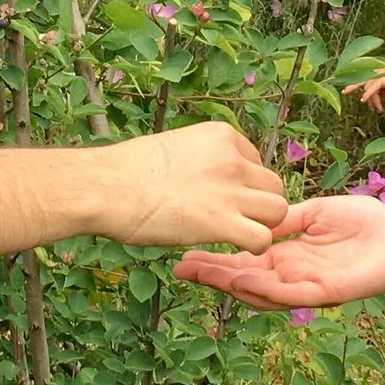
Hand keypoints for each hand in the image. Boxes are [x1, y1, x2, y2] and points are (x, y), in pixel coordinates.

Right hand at [88, 121, 289, 253]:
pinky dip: (254, 246)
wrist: (107, 186)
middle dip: (259, 204)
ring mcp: (231, 189)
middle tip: (235, 218)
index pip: (256, 161)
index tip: (223, 196)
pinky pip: (263, 238)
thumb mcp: (171, 148)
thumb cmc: (125, 172)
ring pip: (277, 210)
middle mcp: (232, 158)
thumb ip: (199, 159)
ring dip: (262, 225)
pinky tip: (234, 248)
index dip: (244, 183)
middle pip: (274, 185)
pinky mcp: (223, 221)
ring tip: (237, 233)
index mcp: (221, 136)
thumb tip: (201, 178)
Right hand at [173, 194, 384, 310]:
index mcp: (289, 257)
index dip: (216, 260)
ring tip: (201, 274)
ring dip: (230, 284)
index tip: (186, 253)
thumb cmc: (369, 223)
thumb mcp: (316, 212)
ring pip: (261, 293)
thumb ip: (286, 219)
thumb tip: (254, 219)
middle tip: (179, 267)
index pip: (245, 261)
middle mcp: (293, 277)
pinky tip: (241, 279)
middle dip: (212, 275)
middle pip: (245, 281)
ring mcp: (308, 289)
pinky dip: (265, 289)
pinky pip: (291, 295)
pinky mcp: (327, 294)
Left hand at [349, 67, 384, 110]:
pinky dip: (368, 94)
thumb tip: (366, 99)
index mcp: (375, 72)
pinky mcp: (384, 78)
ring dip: (371, 99)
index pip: (361, 77)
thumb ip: (374, 93)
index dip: (353, 83)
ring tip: (376, 109)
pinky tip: (364, 99)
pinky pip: (373, 87)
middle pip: (361, 78)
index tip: (345, 91)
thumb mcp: (383, 92)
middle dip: (352, 86)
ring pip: (368, 86)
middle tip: (344, 92)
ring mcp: (380, 73)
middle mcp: (376, 70)